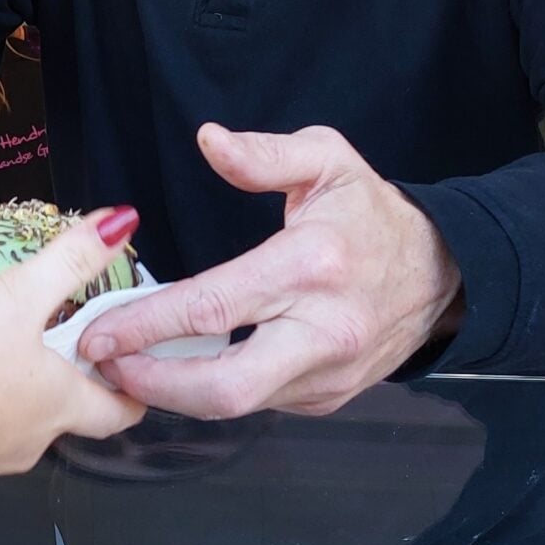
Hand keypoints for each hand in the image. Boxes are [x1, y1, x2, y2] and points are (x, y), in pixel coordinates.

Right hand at [0, 209, 143, 544]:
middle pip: (65, 415)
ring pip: (13, 422)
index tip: (123, 367)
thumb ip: (70, 260)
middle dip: (60, 382)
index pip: (120, 410)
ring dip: (6, 390)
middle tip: (50, 347)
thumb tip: (121, 223)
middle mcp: (36, 437)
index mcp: (64, 401)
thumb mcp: (20, 296)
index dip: (128, 390)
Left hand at [79, 123, 462, 420]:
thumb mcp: (328, 161)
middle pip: (225, 387)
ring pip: (238, 404)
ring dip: (174, 391)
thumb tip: (209, 140)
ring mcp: (329, 373)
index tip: (98, 332)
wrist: (446, 272)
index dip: (147, 325)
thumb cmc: (374, 215)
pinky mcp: (329, 397)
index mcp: (312, 266)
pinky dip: (214, 390)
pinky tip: (183, 367)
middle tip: (104, 366)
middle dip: (153, 385)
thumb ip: (264, 155)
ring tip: (129, 365)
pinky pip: (260, 402)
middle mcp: (323, 330)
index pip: (214, 308)